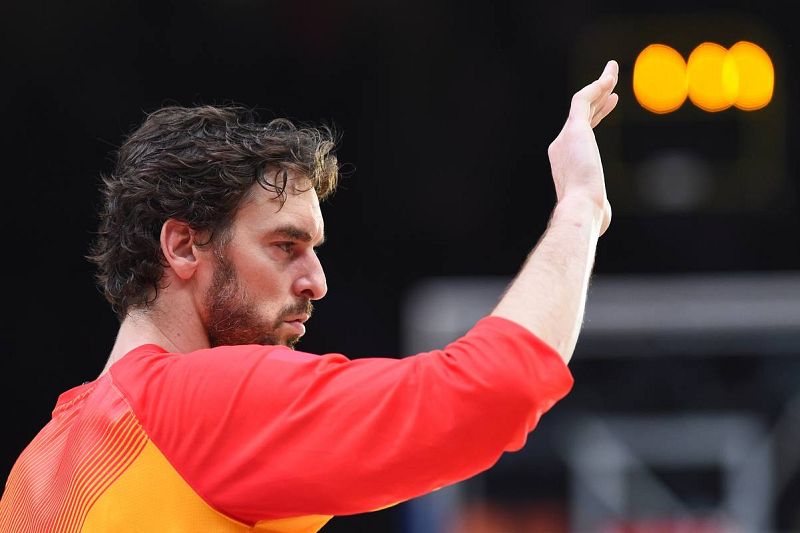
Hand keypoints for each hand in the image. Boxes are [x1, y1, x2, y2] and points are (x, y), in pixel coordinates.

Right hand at [547, 60, 618, 234]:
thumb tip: (602, 217)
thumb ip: (597, 204)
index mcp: (564, 161)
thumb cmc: (589, 215)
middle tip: (611, 80)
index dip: (597, 112)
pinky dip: (596, 87)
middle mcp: (560, 145)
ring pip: (582, 102)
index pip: (581, 129)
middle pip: (581, 113)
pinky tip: (610, 78)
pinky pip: (583, 100)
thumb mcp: (594, 207)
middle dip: (597, 94)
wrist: (580, 210)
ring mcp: (565, 137)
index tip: (612, 101)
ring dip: (599, 84)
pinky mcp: (573, 130)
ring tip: (613, 71)